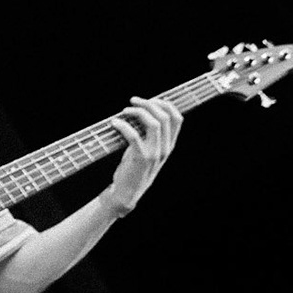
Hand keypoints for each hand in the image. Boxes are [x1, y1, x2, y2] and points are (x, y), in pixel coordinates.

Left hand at [102, 96, 182, 212]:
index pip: (177, 118)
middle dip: (148, 103)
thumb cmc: (133, 169)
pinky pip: (134, 135)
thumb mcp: (147, 150)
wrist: (126, 193)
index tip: (149, 99)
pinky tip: (114, 123)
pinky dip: (123, 125)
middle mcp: (165, 148)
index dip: (164, 104)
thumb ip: (149, 135)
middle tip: (133, 101)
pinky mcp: (141, 158)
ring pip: (153, 123)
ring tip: (124, 110)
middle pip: (165, 116)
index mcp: (169, 145)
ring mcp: (155, 153)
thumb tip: (142, 111)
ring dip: (138, 111)